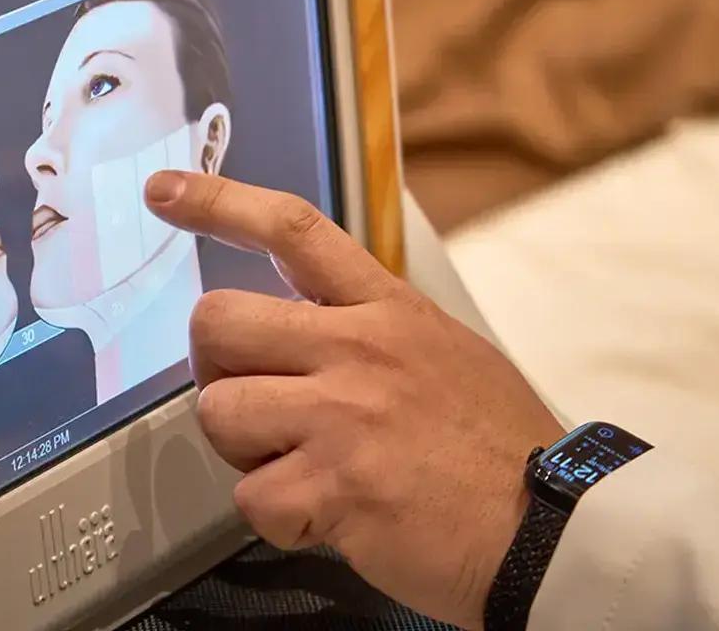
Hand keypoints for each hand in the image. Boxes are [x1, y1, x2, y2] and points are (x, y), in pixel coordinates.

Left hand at [145, 172, 564, 629]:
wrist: (553, 526)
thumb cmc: (497, 445)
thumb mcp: (443, 351)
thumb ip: (368, 330)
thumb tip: (301, 332)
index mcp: (386, 310)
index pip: (291, 229)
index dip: (219, 201)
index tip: (166, 192)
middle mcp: (358, 349)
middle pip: (217, 321)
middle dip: (213, 365)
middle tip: (250, 396)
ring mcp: (344, 414)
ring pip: (217, 409)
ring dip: (243, 446)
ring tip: (297, 463)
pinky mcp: (335, 486)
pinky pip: (251, 496)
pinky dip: (277, 516)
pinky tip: (323, 515)